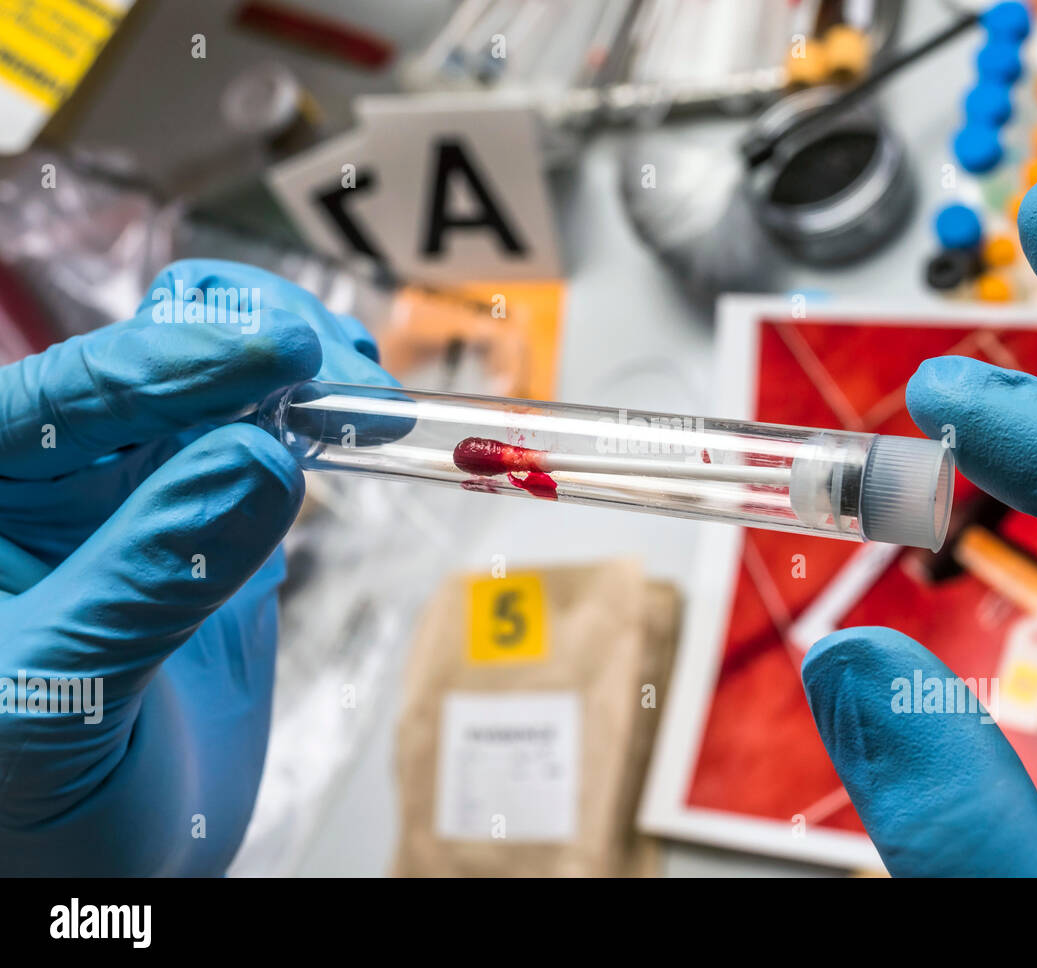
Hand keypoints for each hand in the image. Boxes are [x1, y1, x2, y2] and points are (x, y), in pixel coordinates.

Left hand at [0, 260, 393, 873]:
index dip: (166, 359)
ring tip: (363, 396)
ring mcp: (142, 504)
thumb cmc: (27, 808)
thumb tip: (256, 459)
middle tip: (330, 366)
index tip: (272, 352)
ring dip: (293, 376)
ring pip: (217, 393)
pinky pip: (266, 450)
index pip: (62, 397)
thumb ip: (147, 579)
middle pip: (147, 363)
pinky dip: (318, 428)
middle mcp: (56, 486)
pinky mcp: (217, 529)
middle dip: (244, 349)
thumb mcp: (60, 697)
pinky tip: (354, 428)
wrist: (103, 867)